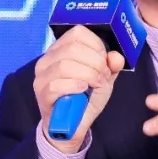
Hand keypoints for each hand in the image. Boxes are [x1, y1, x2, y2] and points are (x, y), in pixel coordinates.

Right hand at [34, 26, 125, 152]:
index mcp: (62, 49)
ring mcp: (41, 76)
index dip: (96, 45)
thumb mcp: (104, 78)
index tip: (105, 61)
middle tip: (103, 76)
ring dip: (88, 75)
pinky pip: (55, 85)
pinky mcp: (41, 93)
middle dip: (95, 62)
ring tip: (97, 84)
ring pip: (64, 65)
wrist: (73, 125)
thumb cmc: (85, 97)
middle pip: (73, 48)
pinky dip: (74, 86)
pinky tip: (83, 90)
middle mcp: (48, 58)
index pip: (77, 33)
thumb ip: (111, 66)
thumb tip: (116, 56)